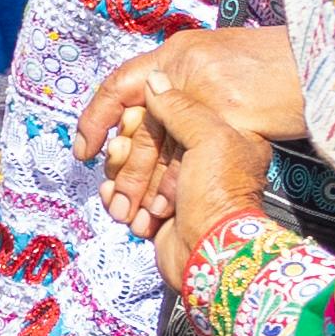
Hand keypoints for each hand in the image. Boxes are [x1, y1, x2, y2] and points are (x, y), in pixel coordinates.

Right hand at [77, 24, 303, 255]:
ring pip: (134, 173)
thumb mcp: (209, 138)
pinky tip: (114, 200)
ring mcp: (179, 191)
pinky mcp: (161, 216)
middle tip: (121, 152)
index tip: (131, 122)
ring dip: (120, 177)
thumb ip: (180, 107)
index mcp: (219, 139)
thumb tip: (157, 81)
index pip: (170, 116)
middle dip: (127, 151)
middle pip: (147, 144)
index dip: (144, 118)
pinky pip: (129, 200)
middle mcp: (200, 164)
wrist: (211, 254)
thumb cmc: (220, 198)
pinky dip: (117, 200)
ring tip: (118, 186)